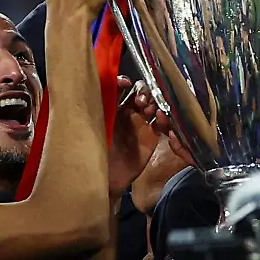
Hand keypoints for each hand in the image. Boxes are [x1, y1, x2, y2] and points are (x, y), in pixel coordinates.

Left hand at [109, 77, 170, 198]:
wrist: (106, 178)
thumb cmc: (96, 149)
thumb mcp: (97, 124)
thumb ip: (104, 104)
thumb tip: (111, 84)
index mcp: (113, 107)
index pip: (123, 87)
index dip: (126, 82)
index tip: (126, 83)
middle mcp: (129, 112)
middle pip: (142, 93)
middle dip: (143, 93)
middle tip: (140, 101)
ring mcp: (141, 123)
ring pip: (153, 105)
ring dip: (154, 103)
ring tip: (149, 109)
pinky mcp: (152, 136)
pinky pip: (161, 123)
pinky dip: (163, 119)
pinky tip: (160, 118)